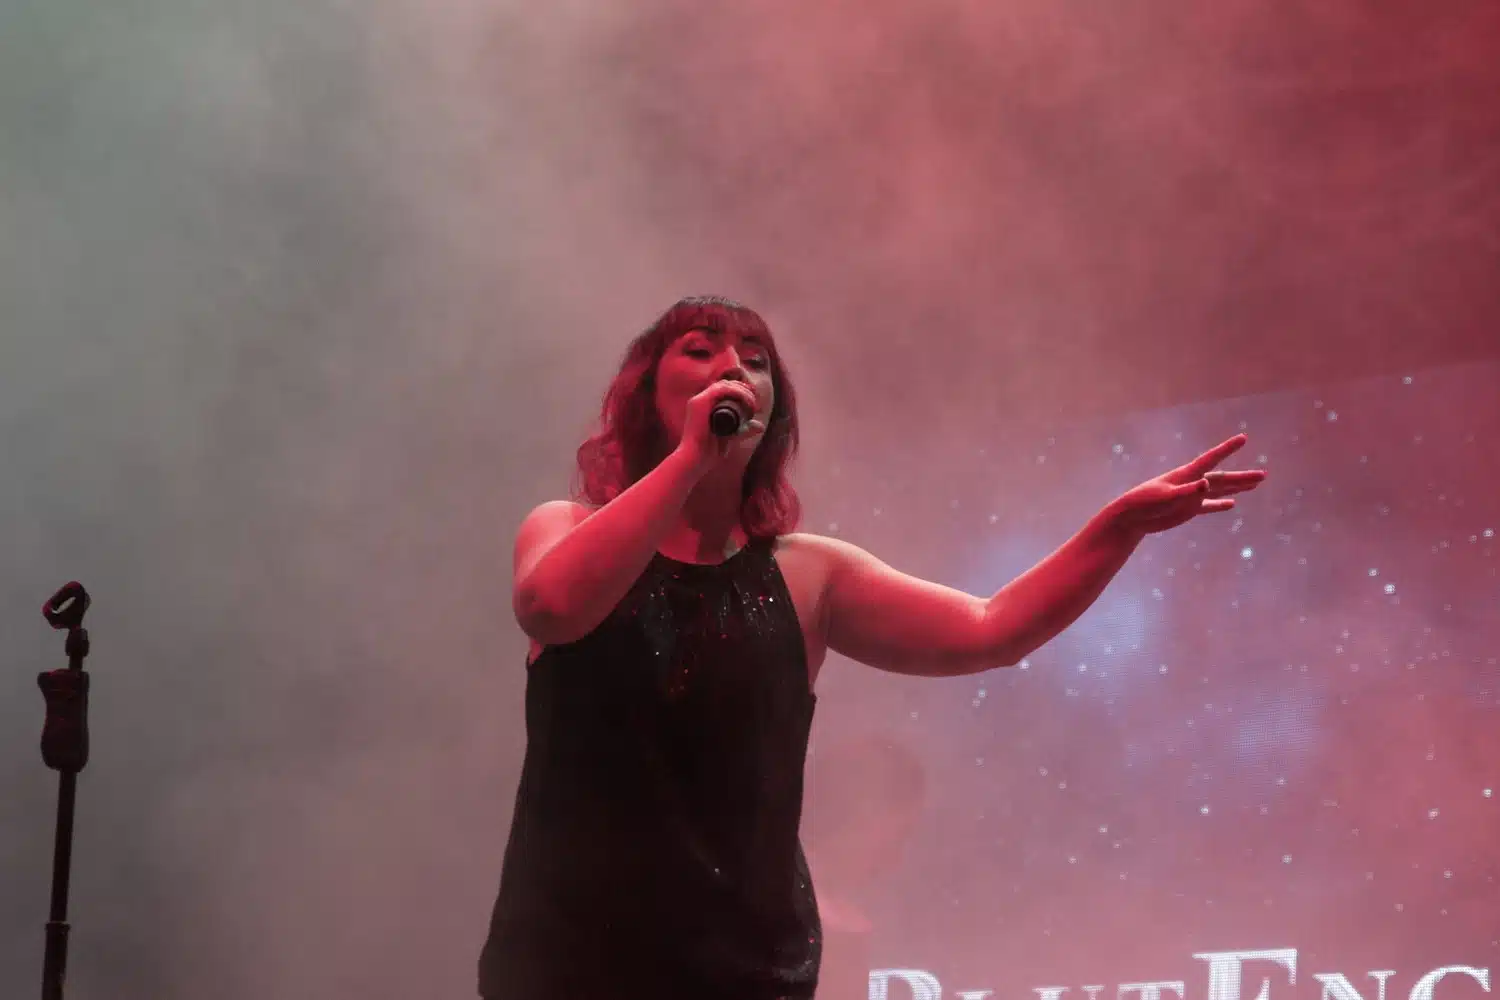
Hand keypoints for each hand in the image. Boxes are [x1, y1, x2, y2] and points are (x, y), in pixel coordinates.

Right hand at [674, 378, 766, 475]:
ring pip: (725, 385)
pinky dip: (737, 392)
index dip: (741, 391)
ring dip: (743, 391)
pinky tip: (747, 401)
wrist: (695, 460)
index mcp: (704, 405)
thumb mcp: (731, 437)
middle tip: (755, 403)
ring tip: (752, 405)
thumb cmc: (709, 452)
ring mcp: (698, 400)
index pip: (725, 389)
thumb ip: (744, 430)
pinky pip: (722, 390)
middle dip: (744, 389)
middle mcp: (700, 400)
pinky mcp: (699, 403)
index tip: (754, 403)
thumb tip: (761, 426)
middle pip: (726, 384)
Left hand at [1107, 434, 1266, 536]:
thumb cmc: (1145, 502)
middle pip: (1223, 478)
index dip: (1228, 448)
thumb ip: (1187, 491)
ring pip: (1220, 490)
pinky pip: (1208, 507)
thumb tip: (1207, 484)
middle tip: (1263, 474)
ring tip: (1255, 483)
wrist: (1131, 517)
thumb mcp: (1166, 497)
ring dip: (1237, 487)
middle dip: (1243, 477)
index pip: (1212, 459)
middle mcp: (1193, 483)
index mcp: (1187, 475)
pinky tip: (1232, 504)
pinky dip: (1220, 505)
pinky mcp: (1187, 509)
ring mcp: (1191, 496)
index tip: (1243, 438)